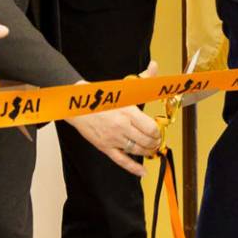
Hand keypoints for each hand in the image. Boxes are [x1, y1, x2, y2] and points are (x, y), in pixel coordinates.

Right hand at [68, 62, 163, 176]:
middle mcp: (122, 127)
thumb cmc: (101, 96)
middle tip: (156, 141)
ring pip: (137, 151)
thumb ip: (143, 79)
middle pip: (146, 141)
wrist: (78, 105)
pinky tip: (142, 171)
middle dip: (155, 143)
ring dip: (148, 152)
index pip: (151, 128)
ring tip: (151, 149)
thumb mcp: (124, 87)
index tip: (158, 130)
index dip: (158, 132)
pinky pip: (122, 161)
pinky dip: (134, 168)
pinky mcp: (105, 147)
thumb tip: (154, 66)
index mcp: (128, 111)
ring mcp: (113, 139)